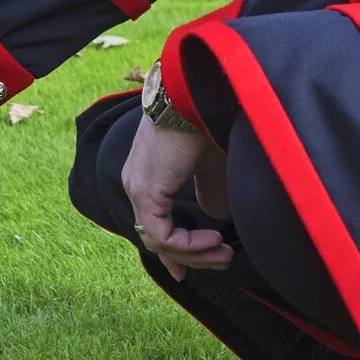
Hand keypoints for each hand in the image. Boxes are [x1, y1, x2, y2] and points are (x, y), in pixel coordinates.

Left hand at [121, 115, 233, 278]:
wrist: (195, 95)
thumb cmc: (205, 121)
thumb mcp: (210, 164)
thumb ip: (209, 191)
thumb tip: (215, 216)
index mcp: (147, 176)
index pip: (154, 224)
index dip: (175, 250)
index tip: (197, 264)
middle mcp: (136, 184)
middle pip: (155, 238)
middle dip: (190, 257)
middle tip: (221, 260)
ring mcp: (137, 188)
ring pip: (158, 242)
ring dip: (194, 254)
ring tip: (224, 252)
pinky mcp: (146, 191)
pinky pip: (162, 236)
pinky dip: (188, 245)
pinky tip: (215, 239)